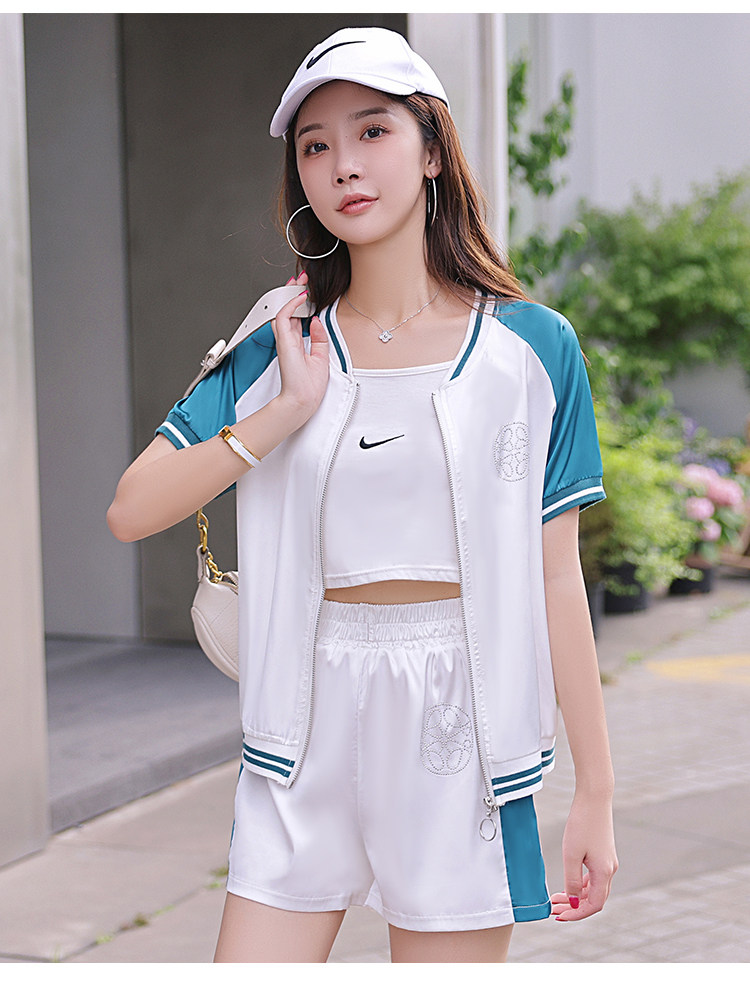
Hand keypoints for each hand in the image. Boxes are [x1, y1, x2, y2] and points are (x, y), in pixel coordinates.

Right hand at [271, 272, 329, 424]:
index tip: (307, 290)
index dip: (300, 302)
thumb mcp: (320, 357)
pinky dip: (292, 304)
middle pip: (287, 309)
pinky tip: (301, 296)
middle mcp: (288, 339)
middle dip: (294, 292)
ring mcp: (284, 339)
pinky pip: (284, 316)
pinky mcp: (283, 341)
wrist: (303, 400)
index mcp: (296, 343)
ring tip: (301, 280)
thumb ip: (319, 339)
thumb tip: (318, 321)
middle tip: (303, 278)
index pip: (295, 316)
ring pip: (283, 309)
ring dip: (292, 293)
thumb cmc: (309, 386)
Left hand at [550, 790, 617, 920]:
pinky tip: (569, 882)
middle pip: (594, 899)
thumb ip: (572, 880)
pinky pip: (594, 877)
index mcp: (604, 872)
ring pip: (594, 888)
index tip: (559, 916)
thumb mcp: (571, 854)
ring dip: (577, 896)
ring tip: (557, 897)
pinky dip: (581, 884)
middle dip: (574, 907)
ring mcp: (608, 861)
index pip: (593, 905)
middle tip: (554, 909)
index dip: (576, 914)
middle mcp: (610, 870)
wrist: (594, 798)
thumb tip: (573, 902)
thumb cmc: (581, 824)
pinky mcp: (604, 853)